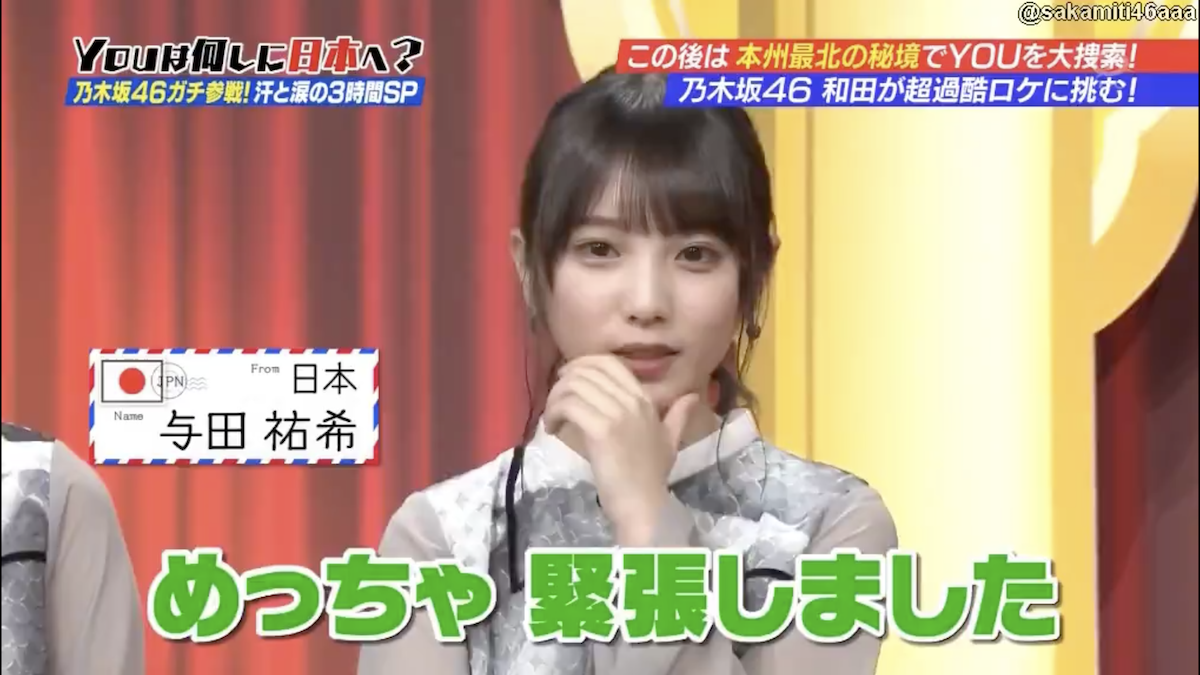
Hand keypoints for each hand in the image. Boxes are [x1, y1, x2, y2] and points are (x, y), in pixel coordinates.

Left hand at [544, 354, 700, 545]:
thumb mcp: (670, 441)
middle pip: (587, 370)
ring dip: (555, 400)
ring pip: (574, 386)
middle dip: (564, 382)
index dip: (582, 364)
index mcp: (644, 400)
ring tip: (553, 419)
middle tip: (556, 400)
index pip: (608, 363)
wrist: (644, 503)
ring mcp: (618, 414)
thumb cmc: (652, 476)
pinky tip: (553, 428)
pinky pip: (570, 406)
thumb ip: (678, 416)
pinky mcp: (602, 430)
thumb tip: (693, 396)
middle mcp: (632, 401)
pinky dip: (555, 413)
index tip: (568, 381)